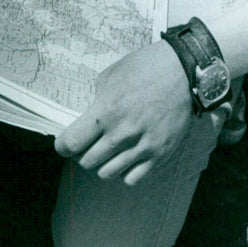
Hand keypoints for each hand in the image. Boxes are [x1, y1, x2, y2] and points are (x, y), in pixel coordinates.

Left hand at [54, 39, 192, 185]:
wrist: (184, 71)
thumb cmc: (146, 67)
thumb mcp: (111, 75)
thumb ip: (97, 100)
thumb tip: (89, 119)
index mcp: (107, 110)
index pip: (72, 143)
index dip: (63, 146)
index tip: (64, 144)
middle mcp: (122, 133)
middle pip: (88, 162)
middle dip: (83, 153)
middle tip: (89, 144)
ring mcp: (142, 147)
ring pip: (108, 173)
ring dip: (103, 163)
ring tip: (109, 150)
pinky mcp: (160, 155)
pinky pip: (132, 178)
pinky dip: (125, 171)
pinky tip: (127, 157)